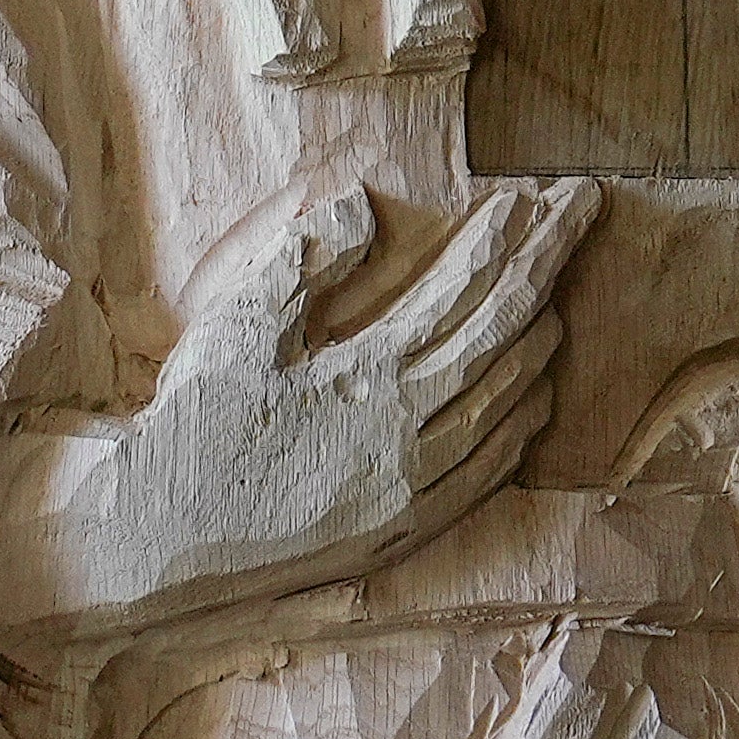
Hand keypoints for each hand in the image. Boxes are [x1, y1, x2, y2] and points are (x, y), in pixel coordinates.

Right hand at [0, 179, 593, 635]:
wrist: (159, 540)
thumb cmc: (192, 427)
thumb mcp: (236, 331)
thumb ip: (305, 265)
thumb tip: (362, 206)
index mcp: (369, 377)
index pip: (465, 293)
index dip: (507, 241)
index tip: (538, 199)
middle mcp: (409, 434)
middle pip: (504, 337)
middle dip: (546, 268)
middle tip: (579, 214)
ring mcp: (414, 487)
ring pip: (508, 404)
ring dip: (541, 341)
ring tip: (556, 294)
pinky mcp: (405, 529)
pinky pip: (489, 471)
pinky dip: (522, 425)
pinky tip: (534, 397)